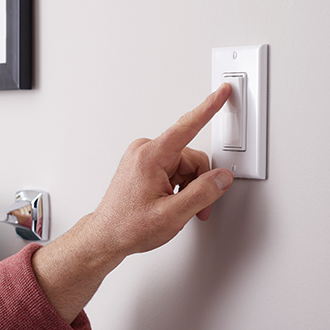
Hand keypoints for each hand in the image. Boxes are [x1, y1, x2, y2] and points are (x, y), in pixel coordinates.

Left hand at [31, 85, 233, 323]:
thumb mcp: (173, 214)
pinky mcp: (143, 166)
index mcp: (150, 156)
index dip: (209, 108)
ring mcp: (142, 158)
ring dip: (190, 188)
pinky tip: (172, 204)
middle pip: (191, 157)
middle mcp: (144, 151)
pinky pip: (174, 170)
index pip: (187, 127)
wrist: (105, 237)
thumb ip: (202, 193)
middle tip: (197, 209)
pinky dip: (179, 187)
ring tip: (180, 210)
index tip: (223, 91)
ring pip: (185, 166)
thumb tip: (222, 177)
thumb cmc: (128, 227)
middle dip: (199, 183)